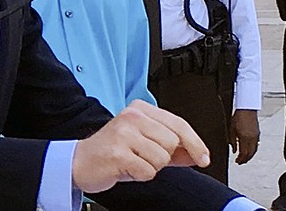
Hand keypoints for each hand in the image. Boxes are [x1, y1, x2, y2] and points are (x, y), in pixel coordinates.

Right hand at [72, 100, 209, 192]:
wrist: (81, 162)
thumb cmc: (113, 151)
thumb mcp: (144, 143)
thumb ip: (173, 147)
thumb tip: (197, 153)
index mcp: (140, 109)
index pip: (179, 124)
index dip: (196, 144)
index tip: (204, 158)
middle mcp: (131, 116)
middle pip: (173, 143)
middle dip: (164, 156)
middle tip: (144, 156)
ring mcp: (124, 133)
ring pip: (162, 158)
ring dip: (151, 167)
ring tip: (134, 161)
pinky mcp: (118, 152)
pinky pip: (148, 171)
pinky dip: (140, 176)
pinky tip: (126, 168)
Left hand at [230, 109, 259, 163]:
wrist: (247, 109)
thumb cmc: (238, 117)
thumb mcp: (232, 129)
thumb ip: (233, 141)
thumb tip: (234, 151)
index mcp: (245, 138)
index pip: (244, 153)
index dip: (241, 159)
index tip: (237, 162)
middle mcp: (252, 139)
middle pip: (250, 154)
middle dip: (245, 159)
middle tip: (240, 162)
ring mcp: (256, 137)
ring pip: (254, 150)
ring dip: (249, 156)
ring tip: (244, 158)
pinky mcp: (258, 134)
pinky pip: (256, 145)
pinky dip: (253, 150)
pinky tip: (249, 151)